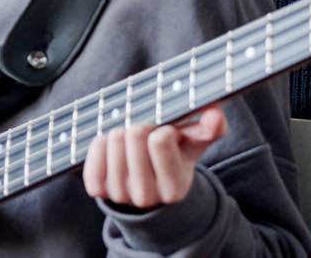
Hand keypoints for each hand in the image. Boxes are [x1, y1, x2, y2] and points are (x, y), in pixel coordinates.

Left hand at [83, 105, 226, 209]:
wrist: (148, 190)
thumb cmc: (174, 161)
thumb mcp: (193, 148)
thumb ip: (209, 130)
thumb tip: (216, 114)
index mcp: (174, 188)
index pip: (159, 140)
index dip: (162, 128)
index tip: (166, 132)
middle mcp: (146, 197)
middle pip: (133, 136)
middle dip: (140, 125)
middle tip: (146, 132)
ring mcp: (119, 194)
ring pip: (113, 140)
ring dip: (121, 132)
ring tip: (132, 142)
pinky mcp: (98, 189)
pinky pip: (94, 151)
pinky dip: (102, 142)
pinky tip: (114, 148)